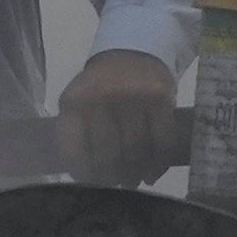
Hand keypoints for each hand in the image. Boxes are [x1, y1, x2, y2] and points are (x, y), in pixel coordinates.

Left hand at [61, 49, 189, 187]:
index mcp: (74, 103)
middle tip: (119, 184)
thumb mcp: (79, 104)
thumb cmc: (102, 88)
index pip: (75, 152)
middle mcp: (102, 98)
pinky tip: (153, 172)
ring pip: (137, 151)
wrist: (133, 52)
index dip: (85, 174)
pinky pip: (162, 142)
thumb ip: (78, 136)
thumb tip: (88, 180)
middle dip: (115, 177)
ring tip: (136, 180)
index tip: (93, 184)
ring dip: (138, 173)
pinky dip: (159, 163)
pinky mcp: (161, 98)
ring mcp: (133, 97)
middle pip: (109, 155)